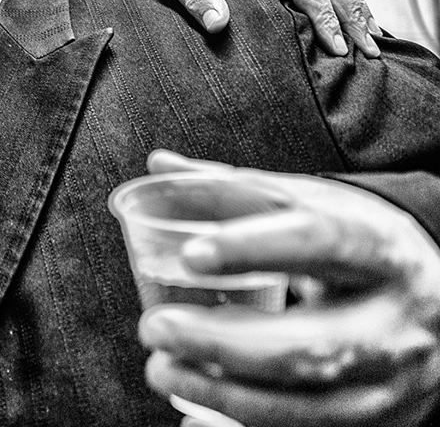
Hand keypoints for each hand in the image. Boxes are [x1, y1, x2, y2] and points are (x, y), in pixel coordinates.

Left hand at [138, 150, 439, 426]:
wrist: (434, 299)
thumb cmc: (354, 244)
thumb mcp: (311, 205)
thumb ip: (232, 190)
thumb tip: (159, 166)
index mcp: (380, 249)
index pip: (321, 242)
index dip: (255, 247)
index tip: (191, 254)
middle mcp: (395, 320)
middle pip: (312, 343)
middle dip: (223, 343)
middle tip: (155, 328)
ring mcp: (391, 380)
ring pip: (308, 405)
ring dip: (223, 394)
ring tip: (161, 368)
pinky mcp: (378, 421)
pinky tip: (193, 419)